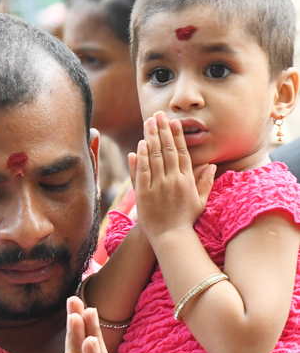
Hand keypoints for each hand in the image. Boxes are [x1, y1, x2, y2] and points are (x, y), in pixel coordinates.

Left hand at [128, 112, 215, 239]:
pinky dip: (141, 157)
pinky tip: (140, 144)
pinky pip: (142, 172)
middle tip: (159, 114)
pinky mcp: (144, 194)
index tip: (174, 122)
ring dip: (151, 138)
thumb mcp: (200, 200)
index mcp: (186, 180)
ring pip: (155, 157)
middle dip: (162, 130)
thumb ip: (205, 182)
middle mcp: (173, 180)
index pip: (182, 152)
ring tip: (148, 122)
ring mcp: (158, 187)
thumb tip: (211, 165)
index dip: (177, 135)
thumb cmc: (185, 219)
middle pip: (167, 150)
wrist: (170, 237)